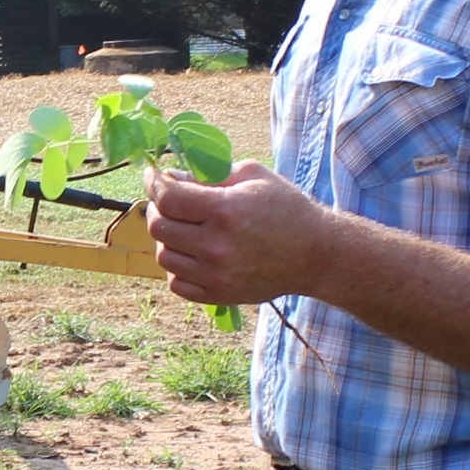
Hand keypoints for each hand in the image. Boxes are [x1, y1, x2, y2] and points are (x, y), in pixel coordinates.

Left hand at [146, 161, 332, 308]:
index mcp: (225, 210)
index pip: (168, 197)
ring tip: (183, 229)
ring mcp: (216, 274)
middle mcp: (217, 245)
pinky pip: (176, 284)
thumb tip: (173, 177)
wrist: (315, 255)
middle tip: (168, 201)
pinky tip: (192, 255)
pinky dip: (177, 268)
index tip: (154, 176)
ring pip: (163, 257)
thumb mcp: (254, 176)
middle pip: (159, 227)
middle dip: (157, 208)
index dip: (154, 183)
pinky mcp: (220, 295)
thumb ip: (211, 173)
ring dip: (167, 239)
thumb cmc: (286, 209)